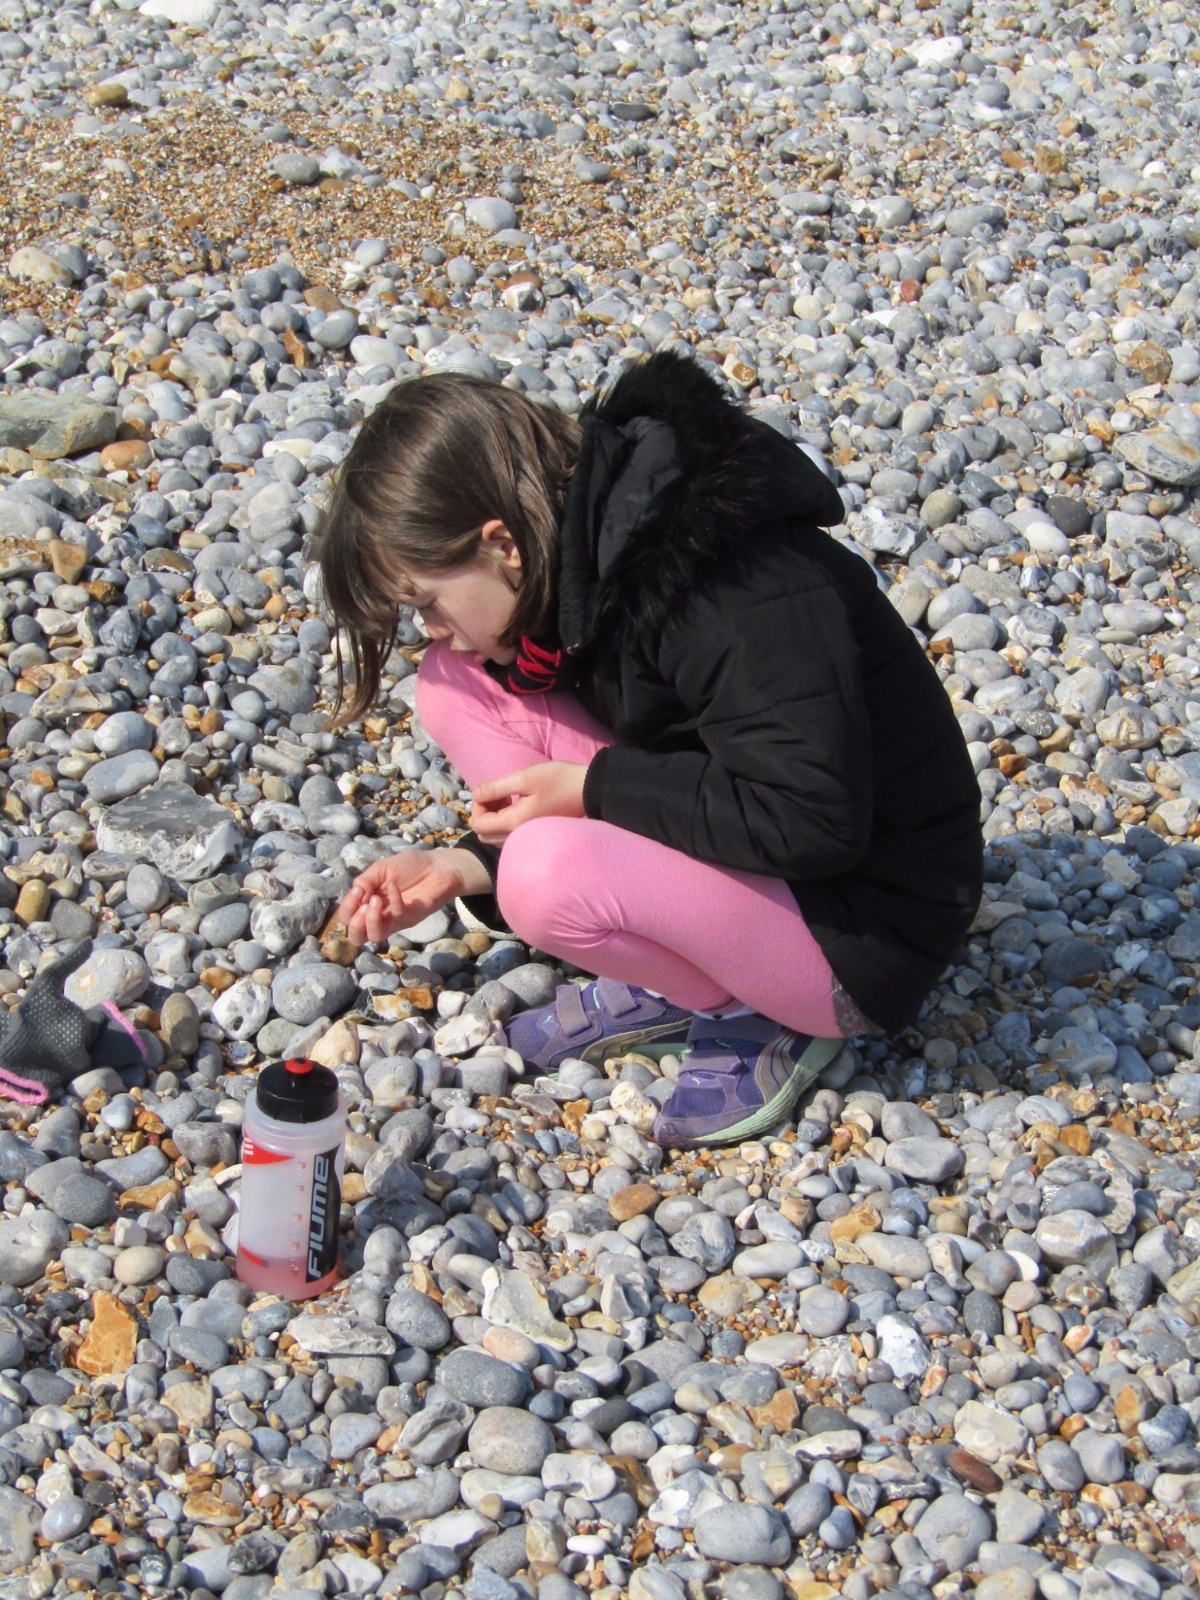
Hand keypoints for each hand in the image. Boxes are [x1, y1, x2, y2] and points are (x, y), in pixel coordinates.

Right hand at [335, 848, 487, 945]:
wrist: (438, 866)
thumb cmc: (410, 866)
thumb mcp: (382, 868)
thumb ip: (366, 880)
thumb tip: (355, 892)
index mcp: (367, 902)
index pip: (347, 918)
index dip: (347, 909)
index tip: (356, 891)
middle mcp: (378, 915)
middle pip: (356, 937)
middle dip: (354, 923)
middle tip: (364, 905)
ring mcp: (394, 919)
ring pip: (374, 937)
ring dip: (370, 920)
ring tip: (375, 901)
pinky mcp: (410, 919)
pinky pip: (397, 917)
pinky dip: (393, 901)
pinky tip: (395, 886)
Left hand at [470, 761, 586, 843]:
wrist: (588, 790)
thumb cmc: (557, 780)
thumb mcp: (524, 778)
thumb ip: (496, 788)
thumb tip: (475, 794)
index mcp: (514, 823)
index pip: (478, 824)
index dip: (477, 806)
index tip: (491, 791)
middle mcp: (518, 836)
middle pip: (483, 833)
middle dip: (484, 812)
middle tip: (499, 794)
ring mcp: (527, 838)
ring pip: (495, 836)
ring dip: (494, 817)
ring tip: (509, 797)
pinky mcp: (534, 835)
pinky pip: (507, 835)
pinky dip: (505, 821)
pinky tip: (518, 805)